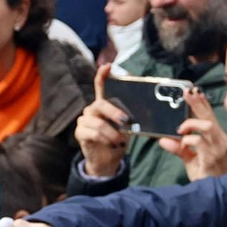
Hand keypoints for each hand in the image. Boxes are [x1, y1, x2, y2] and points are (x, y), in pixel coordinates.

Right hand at [75, 64, 131, 179]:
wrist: (108, 160)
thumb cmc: (118, 140)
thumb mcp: (128, 127)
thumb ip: (131, 117)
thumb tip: (146, 110)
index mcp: (104, 104)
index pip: (100, 85)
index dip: (103, 75)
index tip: (107, 66)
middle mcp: (92, 109)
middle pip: (100, 104)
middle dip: (114, 112)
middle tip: (125, 120)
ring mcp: (84, 121)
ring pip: (99, 123)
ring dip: (112, 133)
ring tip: (120, 141)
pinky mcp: (80, 133)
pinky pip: (93, 134)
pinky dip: (105, 140)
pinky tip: (112, 144)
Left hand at [160, 88, 226, 179]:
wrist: (214, 196)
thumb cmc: (206, 176)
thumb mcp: (190, 160)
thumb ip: (179, 148)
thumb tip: (163, 140)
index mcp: (218, 140)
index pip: (211, 117)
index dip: (203, 104)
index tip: (194, 92)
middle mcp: (222, 142)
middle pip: (210, 118)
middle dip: (198, 104)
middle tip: (187, 94)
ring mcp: (219, 150)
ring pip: (207, 127)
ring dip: (191, 124)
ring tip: (180, 130)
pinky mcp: (213, 158)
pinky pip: (200, 142)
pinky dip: (188, 140)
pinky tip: (183, 145)